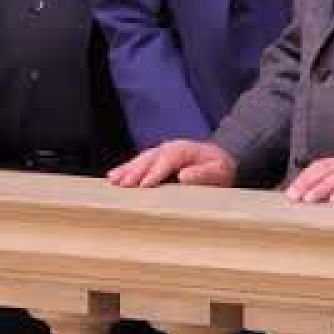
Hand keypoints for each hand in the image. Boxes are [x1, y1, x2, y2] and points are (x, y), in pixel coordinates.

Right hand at [108, 140, 237, 187]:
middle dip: (135, 172)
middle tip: (123, 185)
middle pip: (149, 159)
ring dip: (126, 170)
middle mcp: (169, 148)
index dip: (155, 173)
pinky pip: (138, 162)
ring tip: (113, 181)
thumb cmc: (220, 168)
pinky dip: (125, 169)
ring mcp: (160, 151)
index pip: (167, 160)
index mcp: (184, 150)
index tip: (144, 185)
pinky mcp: (155, 158)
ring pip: (140, 160)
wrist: (220, 159)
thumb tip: (184, 176)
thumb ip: (204, 174)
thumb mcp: (220, 171)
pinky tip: (113, 176)